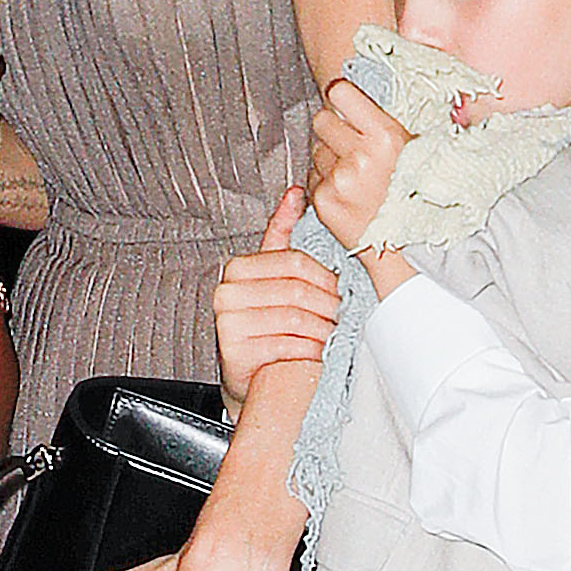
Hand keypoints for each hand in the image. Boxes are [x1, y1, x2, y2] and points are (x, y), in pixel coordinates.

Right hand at [215, 184, 340, 407]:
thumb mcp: (274, 278)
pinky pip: (286, 343)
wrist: (249, 376)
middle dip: (328, 305)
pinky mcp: (235, 350)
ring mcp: (228, 321)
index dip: (325, 277)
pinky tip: (317, 352)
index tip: (339, 291)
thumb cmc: (265, 326)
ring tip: (333, 334)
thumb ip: (283, 235)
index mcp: (239, 268)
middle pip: (296, 290)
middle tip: (342, 315)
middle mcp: (228, 292)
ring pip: (295, 317)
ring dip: (323, 329)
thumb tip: (295, 194)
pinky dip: (309, 349)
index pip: (293, 261)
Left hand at [309, 77, 410, 254]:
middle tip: (351, 144)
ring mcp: (339, 180)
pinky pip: (313, 178)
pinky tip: (348, 194)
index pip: (340, 94)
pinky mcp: (324, 201)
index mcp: (386, 136)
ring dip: (330, 158)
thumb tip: (356, 98)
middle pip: (321, 120)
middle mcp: (360, 156)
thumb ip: (384, 123)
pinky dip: (326, 183)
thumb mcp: (416, 150)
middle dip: (333, 129)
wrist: (412, 247)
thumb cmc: (420, 197)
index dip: (340, 97)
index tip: (344, 103)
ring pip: (316, 150)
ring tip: (355, 176)